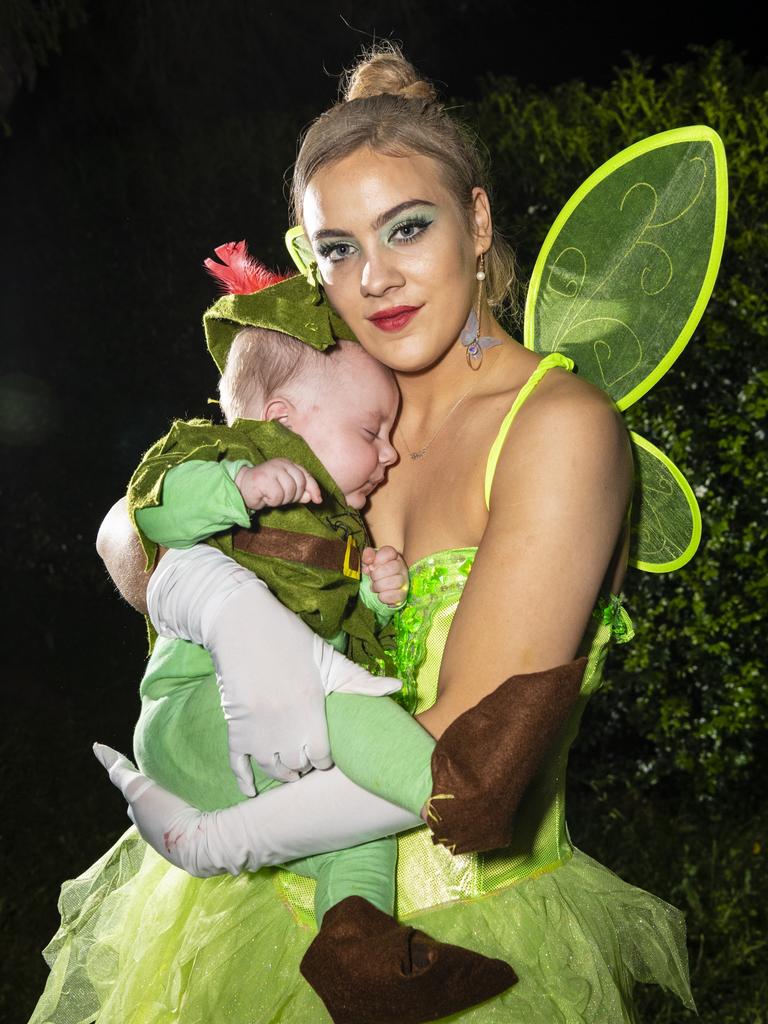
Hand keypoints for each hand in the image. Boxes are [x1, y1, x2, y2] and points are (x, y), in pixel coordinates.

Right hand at [147, 545, 401, 793]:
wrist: (241, 621)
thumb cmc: (289, 637)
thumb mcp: (328, 657)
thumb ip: (361, 680)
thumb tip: (397, 687)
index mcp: (311, 706)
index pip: (323, 755)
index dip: (326, 757)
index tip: (326, 753)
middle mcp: (284, 723)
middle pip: (299, 765)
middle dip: (305, 765)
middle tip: (308, 760)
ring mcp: (256, 727)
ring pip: (272, 768)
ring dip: (282, 772)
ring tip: (290, 769)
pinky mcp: (234, 725)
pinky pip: (238, 763)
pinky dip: (244, 779)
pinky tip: (251, 792)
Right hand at [235, 459, 321, 510]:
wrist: (241, 488)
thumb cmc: (265, 490)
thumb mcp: (285, 490)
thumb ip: (299, 492)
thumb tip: (313, 497)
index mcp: (288, 464)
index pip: (305, 475)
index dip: (313, 488)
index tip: (318, 500)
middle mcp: (281, 463)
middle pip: (299, 484)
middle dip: (293, 497)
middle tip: (280, 498)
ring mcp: (271, 469)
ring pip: (289, 491)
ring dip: (281, 500)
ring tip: (271, 497)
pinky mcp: (263, 478)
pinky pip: (277, 496)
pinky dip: (272, 501)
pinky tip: (264, 497)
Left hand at [362, 546, 408, 605]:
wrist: (378, 588)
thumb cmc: (374, 572)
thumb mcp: (368, 562)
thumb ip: (367, 556)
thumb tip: (369, 561)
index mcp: (393, 556)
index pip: (389, 552)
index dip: (378, 560)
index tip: (371, 566)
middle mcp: (401, 567)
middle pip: (394, 567)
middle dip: (378, 574)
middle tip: (372, 578)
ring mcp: (404, 580)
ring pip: (396, 581)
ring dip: (380, 586)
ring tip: (375, 587)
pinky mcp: (403, 594)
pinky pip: (397, 595)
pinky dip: (385, 597)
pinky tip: (380, 595)